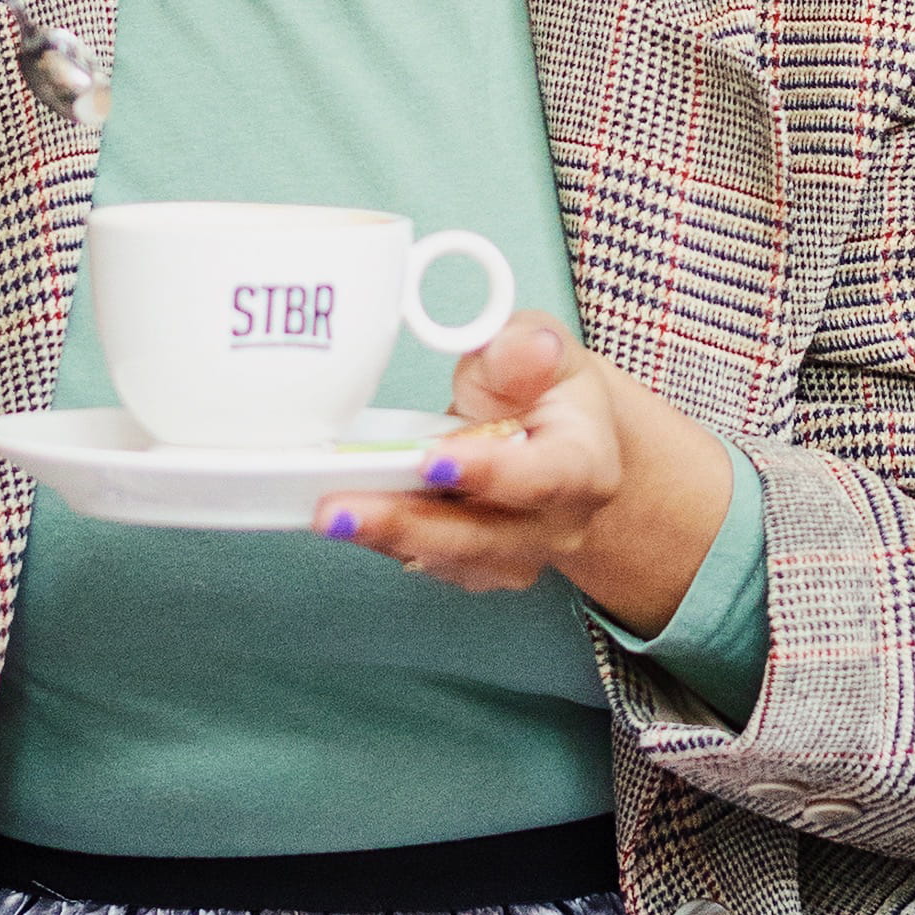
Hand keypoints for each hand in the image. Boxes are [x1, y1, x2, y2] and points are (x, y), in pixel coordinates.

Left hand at [318, 315, 737, 646]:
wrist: (560, 435)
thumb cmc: (547, 388)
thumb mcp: (544, 350)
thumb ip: (527, 349)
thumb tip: (530, 349)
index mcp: (585, 466)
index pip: (542, 478)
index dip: (488, 473)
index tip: (431, 460)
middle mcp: (558, 524)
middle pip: (484, 537)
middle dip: (408, 523)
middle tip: (341, 508)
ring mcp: (518, 553)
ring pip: (449, 558)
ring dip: (385, 538)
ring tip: (329, 513)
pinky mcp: (479, 565)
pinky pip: (429, 562)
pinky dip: (385, 543)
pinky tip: (348, 520)